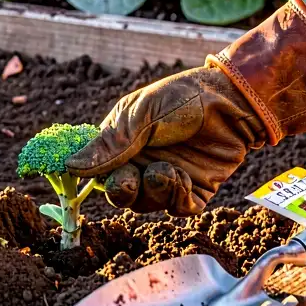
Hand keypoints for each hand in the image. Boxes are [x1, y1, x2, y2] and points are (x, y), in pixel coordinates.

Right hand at [66, 0, 305, 215]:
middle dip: (122, 191)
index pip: (98, 169)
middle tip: (129, 181)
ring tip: (166, 170)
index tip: (91, 178)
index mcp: (123, 142)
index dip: (93, 177)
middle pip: (120, 193)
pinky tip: (181, 178)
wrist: (234, 102)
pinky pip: (176, 207)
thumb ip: (111, 143)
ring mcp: (168, 177)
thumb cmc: (184, 98)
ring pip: (147, 204)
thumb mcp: (142, 114)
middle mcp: (143, 162)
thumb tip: (71, 166)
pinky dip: (175, 197)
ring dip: (153, 190)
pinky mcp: (194, 190)